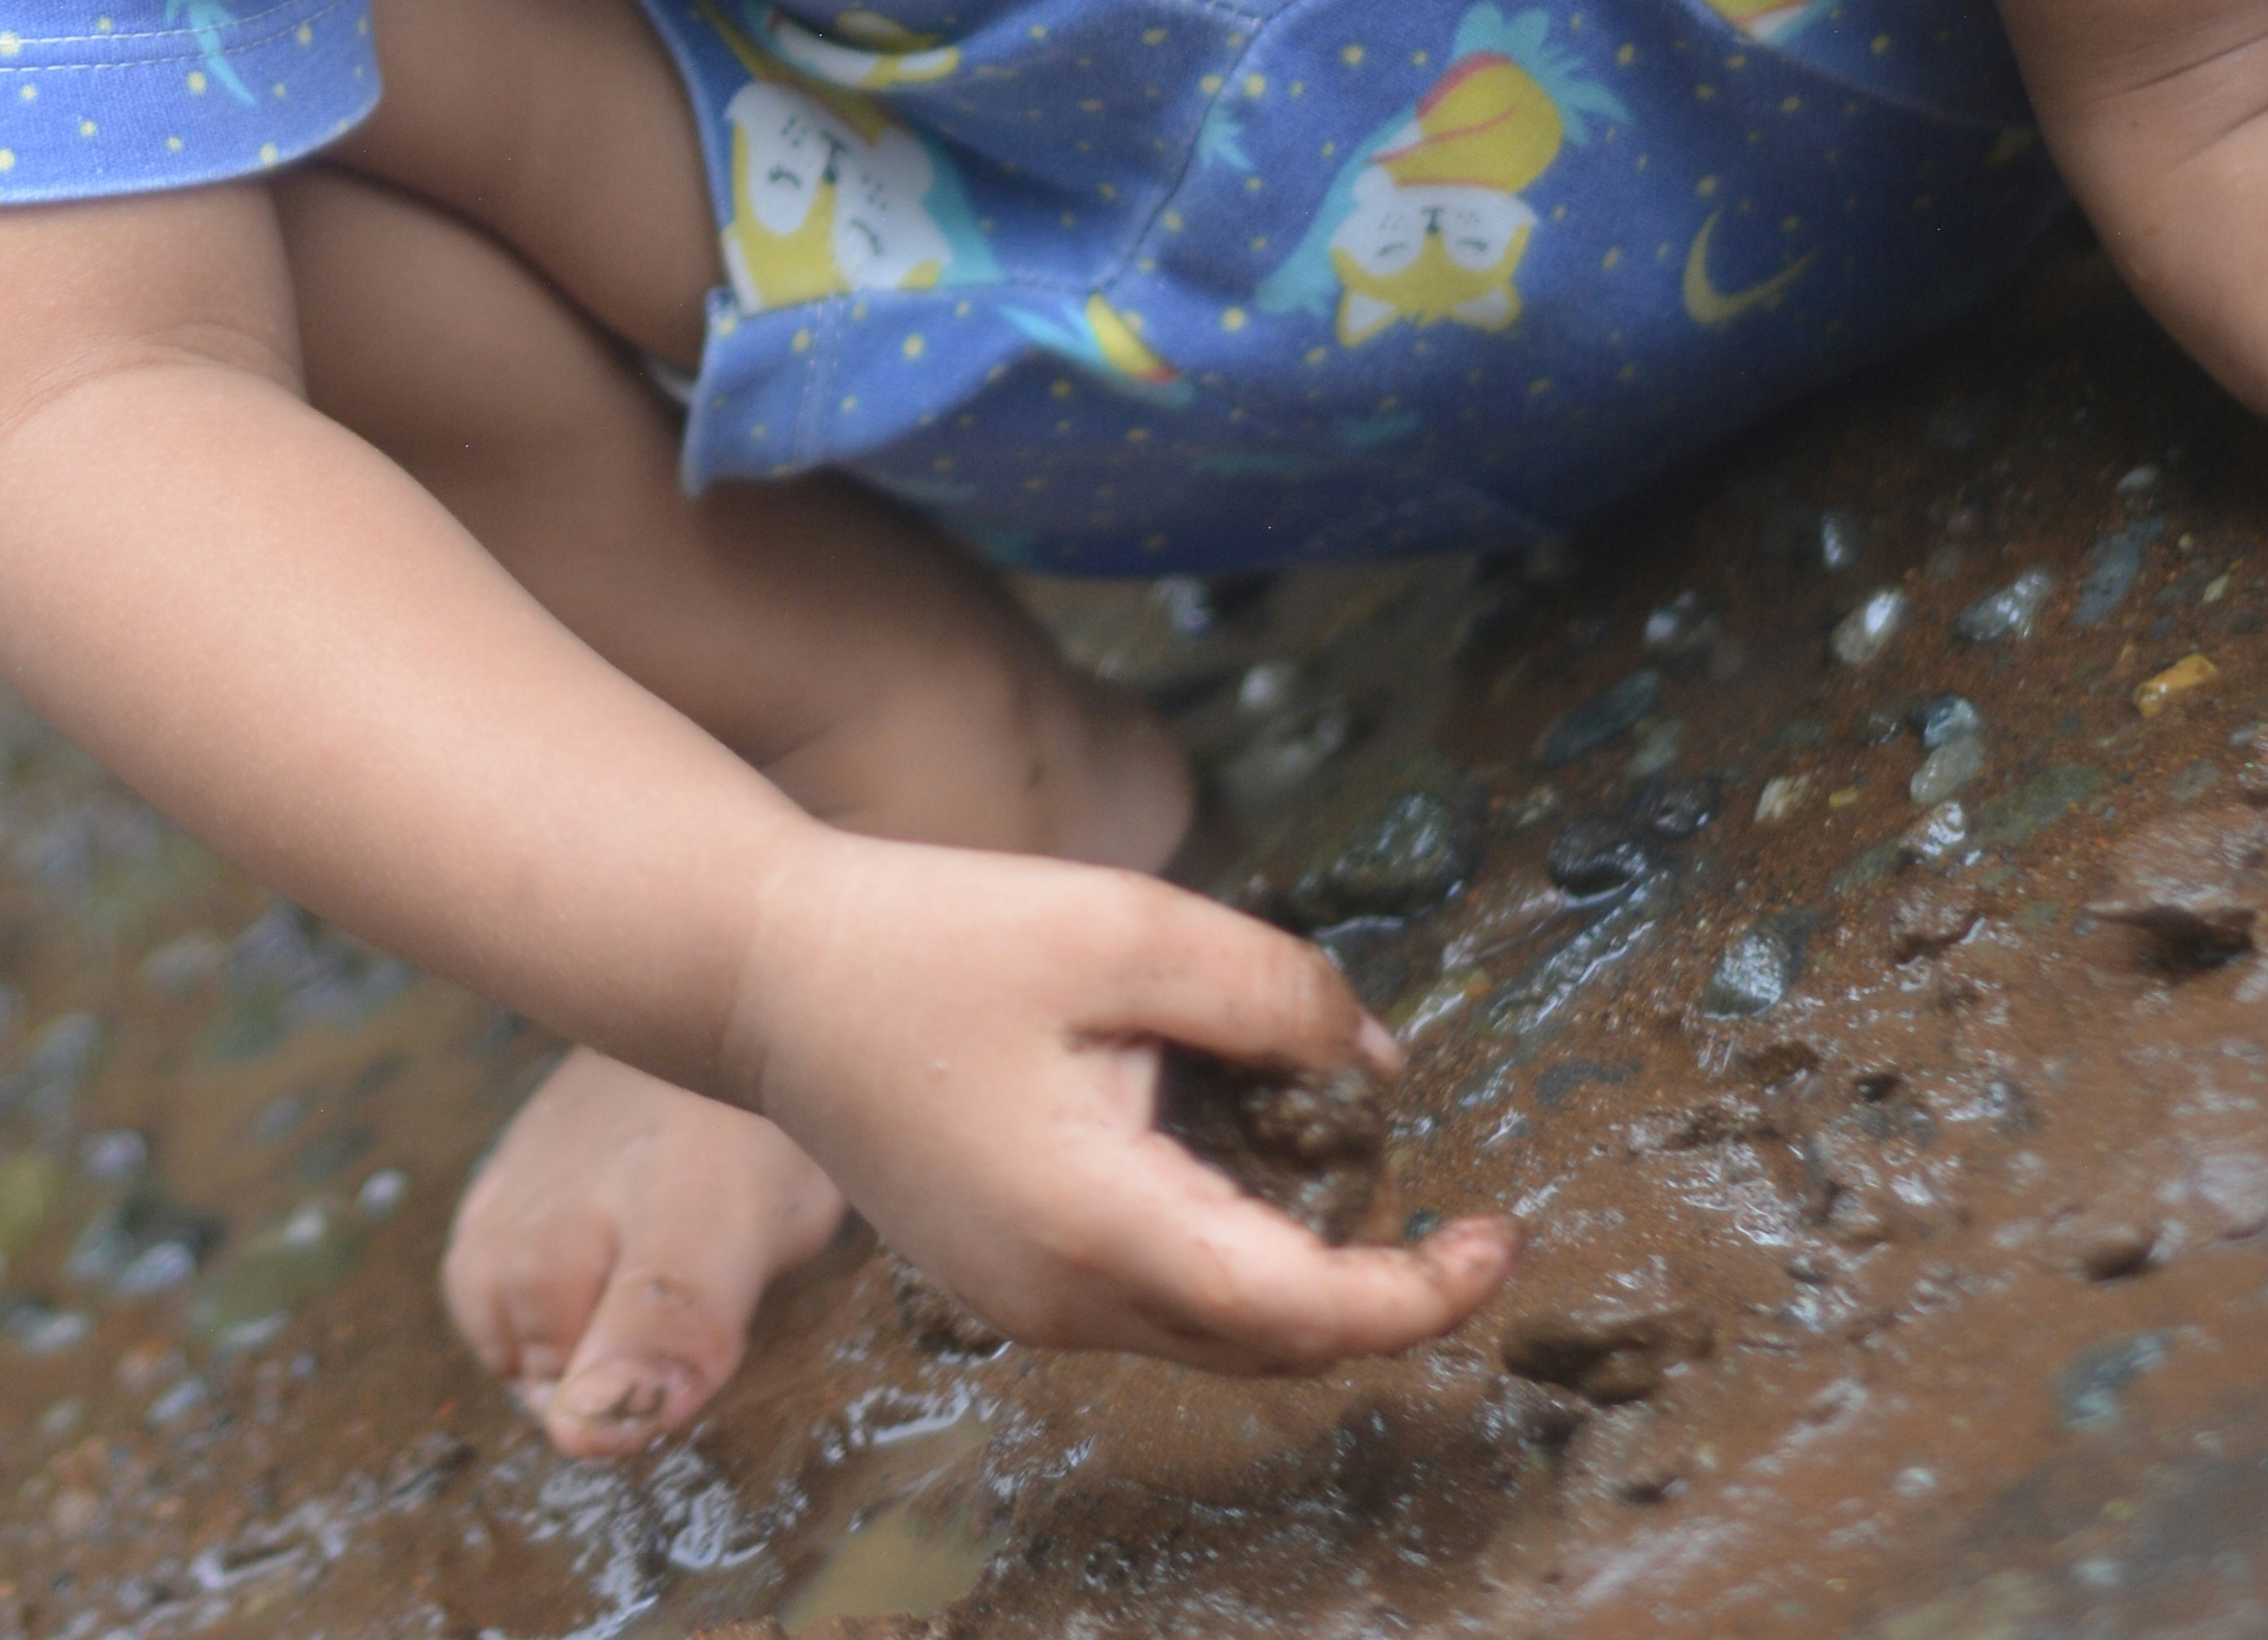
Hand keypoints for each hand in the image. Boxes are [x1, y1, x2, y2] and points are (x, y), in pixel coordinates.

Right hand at [723, 824, 1512, 1371]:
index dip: (1420, 1291)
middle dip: (1376, 1287)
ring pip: (1212, 1326)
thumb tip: (1378, 1063)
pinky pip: (1152, 1295)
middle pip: (1269, 1340)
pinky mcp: (1003, 1275)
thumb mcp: (1124, 927)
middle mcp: (1065, 1303)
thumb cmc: (936, 936)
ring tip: (1340, 1149)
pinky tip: (1237, 1146)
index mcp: (1099, 1231)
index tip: (1502, 1237)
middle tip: (1452, 1205)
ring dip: (1299, 1268)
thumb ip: (1270, 993)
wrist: (766, 970)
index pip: (1305, 1311)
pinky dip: (1226, 1249)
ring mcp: (1025, 1303)